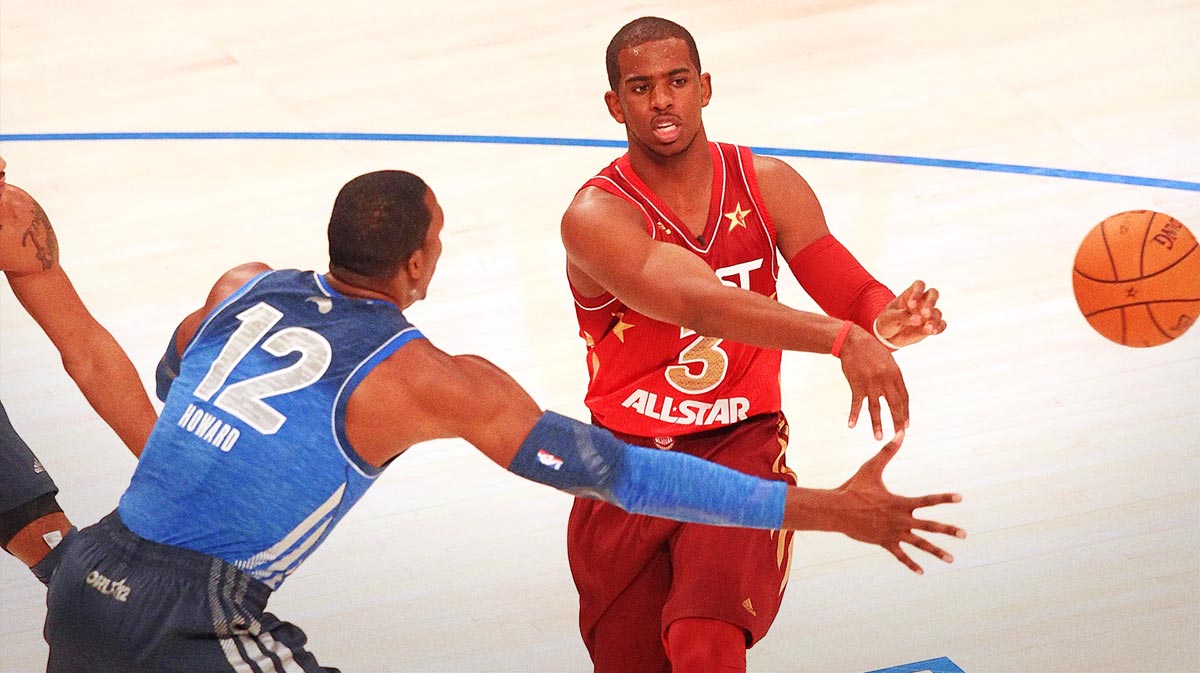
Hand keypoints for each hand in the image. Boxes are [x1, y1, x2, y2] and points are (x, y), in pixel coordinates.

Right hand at [834, 431, 963, 573]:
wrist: (837, 510)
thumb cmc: (853, 487)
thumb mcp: (871, 468)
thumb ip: (888, 451)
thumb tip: (901, 433)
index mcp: (900, 503)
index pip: (928, 500)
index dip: (944, 498)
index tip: (960, 498)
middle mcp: (900, 520)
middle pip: (929, 526)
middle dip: (948, 530)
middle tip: (964, 535)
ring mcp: (893, 533)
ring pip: (919, 544)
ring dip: (936, 552)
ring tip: (951, 559)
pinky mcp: (884, 542)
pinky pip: (901, 555)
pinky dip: (911, 563)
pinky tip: (921, 571)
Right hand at [839, 324, 907, 439]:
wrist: (853, 341)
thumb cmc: (871, 351)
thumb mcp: (888, 361)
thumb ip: (893, 377)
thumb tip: (897, 392)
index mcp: (895, 374)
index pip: (904, 398)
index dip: (905, 412)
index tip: (906, 425)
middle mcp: (885, 381)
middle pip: (894, 405)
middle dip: (897, 422)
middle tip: (898, 435)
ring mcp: (871, 384)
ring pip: (876, 408)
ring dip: (877, 425)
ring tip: (879, 438)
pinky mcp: (857, 384)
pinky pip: (856, 404)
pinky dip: (854, 415)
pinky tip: (851, 426)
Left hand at [874, 280, 945, 347]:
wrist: (888, 336)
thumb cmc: (888, 321)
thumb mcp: (889, 317)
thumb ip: (902, 316)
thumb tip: (918, 319)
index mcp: (910, 294)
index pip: (919, 285)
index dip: (917, 292)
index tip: (911, 304)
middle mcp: (921, 302)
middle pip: (933, 294)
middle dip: (931, 302)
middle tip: (925, 313)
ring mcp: (928, 314)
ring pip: (937, 311)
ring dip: (934, 318)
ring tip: (927, 326)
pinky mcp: (931, 326)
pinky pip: (941, 324)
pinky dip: (939, 327)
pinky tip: (933, 331)